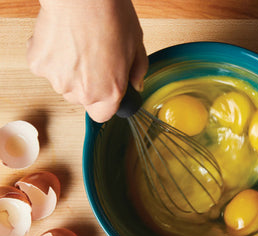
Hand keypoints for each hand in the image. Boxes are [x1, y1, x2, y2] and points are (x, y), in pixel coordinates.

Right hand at [27, 0, 147, 121]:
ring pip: (63, 83)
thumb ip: (137, 72)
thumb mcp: (137, 46)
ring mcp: (58, 80)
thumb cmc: (110, 15)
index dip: (103, 102)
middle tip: (92, 58)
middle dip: (86, 84)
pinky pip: (45, 67)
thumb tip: (136, 85)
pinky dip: (51, 56)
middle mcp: (83, 93)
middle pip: (81, 99)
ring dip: (68, 70)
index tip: (105, 88)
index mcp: (109, 94)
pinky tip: (61, 38)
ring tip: (76, 44)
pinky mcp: (38, 65)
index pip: (101, 115)